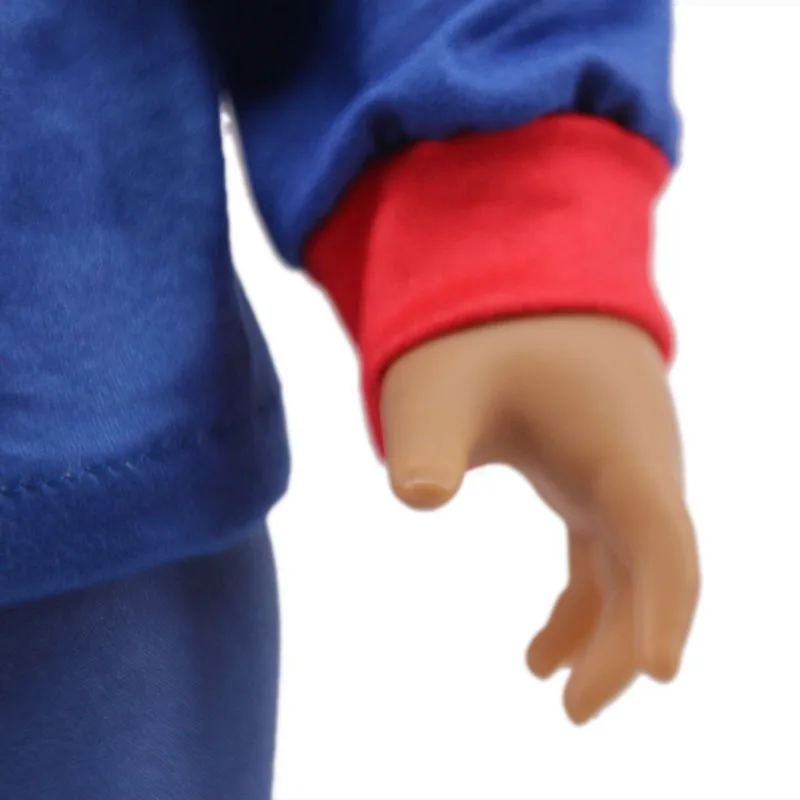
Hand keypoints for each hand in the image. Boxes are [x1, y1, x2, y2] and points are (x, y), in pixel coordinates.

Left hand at [380, 315, 699, 723]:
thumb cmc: (480, 332)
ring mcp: (621, 473)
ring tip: (556, 691)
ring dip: (608, 632)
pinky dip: (586, 604)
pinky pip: (606, 555)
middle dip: (627, 642)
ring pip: (636, 570)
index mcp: (617, 441)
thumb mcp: (441, 384)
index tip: (656, 671)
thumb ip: (429, 440)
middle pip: (655, 568)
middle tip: (574, 712)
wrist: (514, 286)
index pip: (662, 534)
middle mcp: (637, 462)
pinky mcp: (595, 479)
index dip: (664, 604)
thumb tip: (419, 497)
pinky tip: (540, 649)